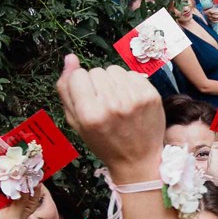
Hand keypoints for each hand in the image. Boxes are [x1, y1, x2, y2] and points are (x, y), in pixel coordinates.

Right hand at [56, 53, 163, 181]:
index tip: (87, 100)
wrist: (138, 160)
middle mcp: (112, 105)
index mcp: (90, 114)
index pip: (78, 76)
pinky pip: (131, 74)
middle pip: (95, 71)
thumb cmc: (103, 142)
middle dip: (96, 84)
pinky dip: (128, 84)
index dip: (80, 86)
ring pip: (113, 69)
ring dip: (112, 82)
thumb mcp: (76, 123)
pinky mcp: (150, 95)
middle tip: (104, 105)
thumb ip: (66, 90)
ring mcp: (134, 99)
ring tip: (117, 101)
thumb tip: (70, 58)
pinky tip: (130, 100)